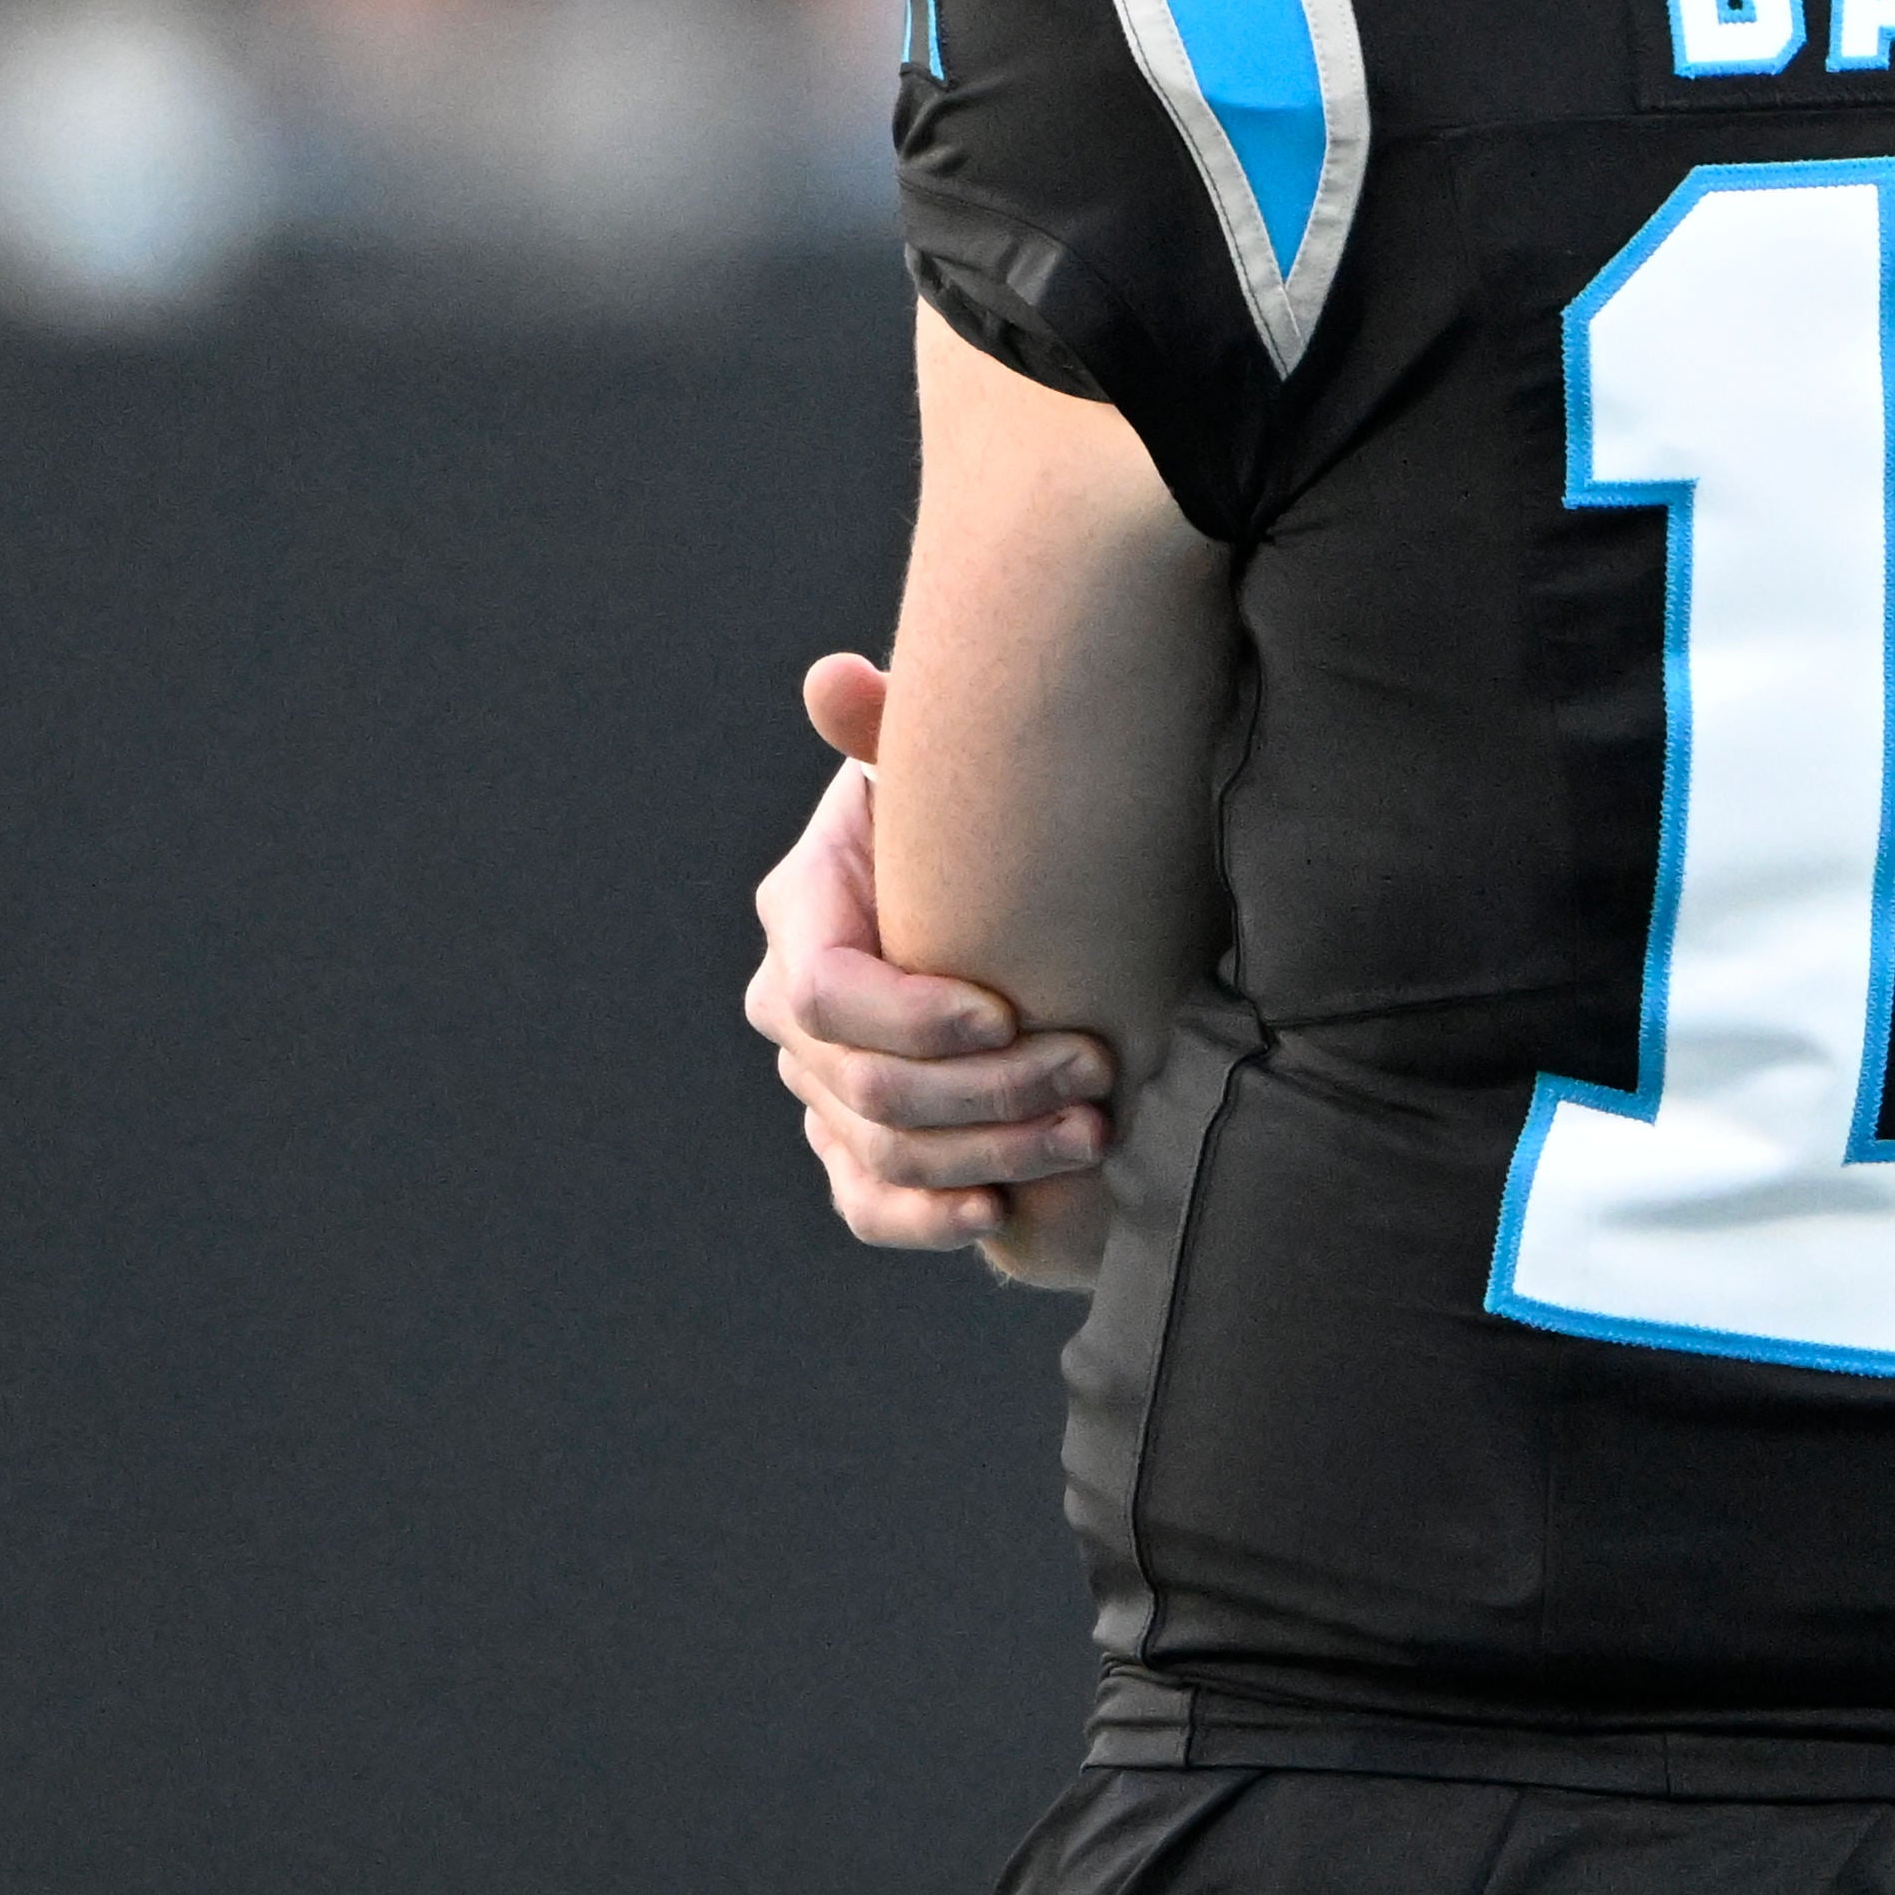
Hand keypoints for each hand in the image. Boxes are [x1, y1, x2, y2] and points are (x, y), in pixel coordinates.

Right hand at [745, 651, 1115, 1260]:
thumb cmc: (990, 825)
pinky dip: (927, 1218)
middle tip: (1097, 1069)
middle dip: (988, 1086)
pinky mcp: (858, 1150)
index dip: (913, 1014)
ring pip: (884, 1149)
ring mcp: (822, 1088)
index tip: (1010, 1010)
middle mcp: (798, 1013)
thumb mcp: (949, 774)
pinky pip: (869, 1204)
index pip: (828, 994)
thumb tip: (837, 675)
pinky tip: (996, 1210)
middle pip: (869, 1084)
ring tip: (1092, 1130)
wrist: (1015, 907)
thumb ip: (894, 726)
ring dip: (990, 1149)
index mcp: (806, 915)